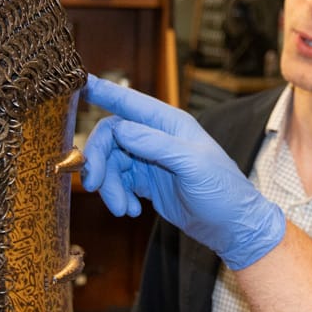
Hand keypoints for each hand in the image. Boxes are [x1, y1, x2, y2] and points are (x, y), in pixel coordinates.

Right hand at [81, 75, 285, 269]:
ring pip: (111, 162)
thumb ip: (157, 145)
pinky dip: (118, 196)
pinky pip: (118, 182)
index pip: (130, 102)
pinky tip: (132, 211)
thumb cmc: (222, 191)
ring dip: (109, 187)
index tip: (79, 84)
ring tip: (123, 210)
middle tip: (94, 185)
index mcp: (170, 124)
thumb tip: (120, 128)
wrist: (232, 227)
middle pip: (111, 136)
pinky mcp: (146, 182)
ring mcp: (150, 159)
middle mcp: (157, 137)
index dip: (104, 92)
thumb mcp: (193, 165)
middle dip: (99, 159)